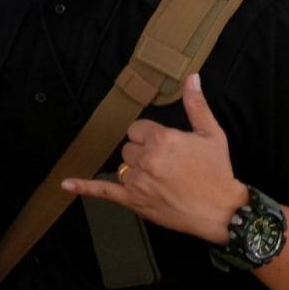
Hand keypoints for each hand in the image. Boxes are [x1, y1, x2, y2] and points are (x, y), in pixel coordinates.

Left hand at [61, 74, 247, 243]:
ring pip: (122, 165)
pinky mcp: (134, 201)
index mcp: (162, 139)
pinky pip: (104, 191)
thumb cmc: (217, 172)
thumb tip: (191, 77)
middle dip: (144, 153)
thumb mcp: (211, 134)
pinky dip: (85, 188)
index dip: (151, 137)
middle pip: (129, 147)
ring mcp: (138, 181)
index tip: (167, 147)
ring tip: (160, 179)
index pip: (138, 128)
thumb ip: (196, 105)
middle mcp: (146, 158)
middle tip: (167, 165)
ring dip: (135, 169)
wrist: (222, 212)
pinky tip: (66, 184)